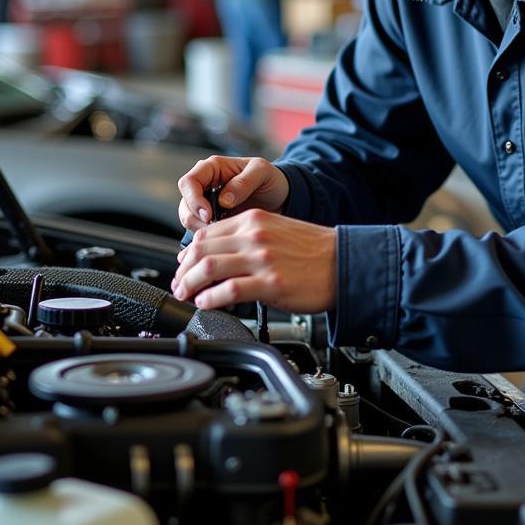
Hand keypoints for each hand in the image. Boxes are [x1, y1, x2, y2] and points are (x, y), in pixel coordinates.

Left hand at [172, 209, 336, 313]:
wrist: (345, 263)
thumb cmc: (313, 252)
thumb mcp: (277, 231)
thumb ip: (246, 238)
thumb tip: (217, 257)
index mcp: (254, 220)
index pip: (205, 234)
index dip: (187, 254)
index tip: (182, 267)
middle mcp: (255, 236)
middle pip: (200, 251)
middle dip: (182, 271)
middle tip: (179, 285)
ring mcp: (262, 259)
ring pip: (208, 269)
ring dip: (190, 285)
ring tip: (187, 296)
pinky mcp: (270, 283)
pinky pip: (228, 291)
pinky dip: (209, 299)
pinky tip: (206, 304)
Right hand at [177, 155, 289, 230]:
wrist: (279, 195)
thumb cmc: (270, 178)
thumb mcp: (262, 172)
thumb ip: (244, 182)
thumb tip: (223, 201)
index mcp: (212, 168)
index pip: (188, 182)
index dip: (193, 200)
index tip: (208, 215)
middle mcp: (204, 185)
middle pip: (185, 204)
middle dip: (196, 220)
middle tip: (216, 229)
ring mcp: (206, 203)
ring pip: (189, 220)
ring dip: (202, 231)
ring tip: (224, 234)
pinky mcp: (212, 220)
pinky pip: (200, 231)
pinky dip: (208, 238)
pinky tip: (222, 241)